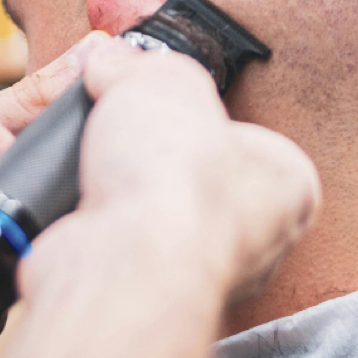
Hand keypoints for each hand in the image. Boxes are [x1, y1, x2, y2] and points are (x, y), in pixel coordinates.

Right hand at [0, 43, 318, 357]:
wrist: (119, 263)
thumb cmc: (173, 179)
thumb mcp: (167, 78)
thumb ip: (143, 64)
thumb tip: (112, 63)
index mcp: (284, 186)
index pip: (242, 135)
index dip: (195, 110)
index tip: (162, 97)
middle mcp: (250, 240)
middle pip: (185, 170)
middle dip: (143, 147)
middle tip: (118, 127)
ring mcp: (191, 273)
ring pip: (141, 208)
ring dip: (105, 181)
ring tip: (89, 160)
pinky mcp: (134, 294)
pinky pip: (105, 241)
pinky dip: (81, 217)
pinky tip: (72, 197)